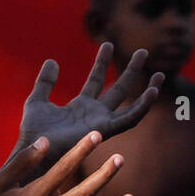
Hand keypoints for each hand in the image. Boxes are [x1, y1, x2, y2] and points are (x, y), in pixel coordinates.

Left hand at [18, 44, 164, 166]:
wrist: (35, 150)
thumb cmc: (34, 133)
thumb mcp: (37, 100)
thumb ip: (45, 82)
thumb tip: (52, 61)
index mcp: (81, 107)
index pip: (96, 80)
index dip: (102, 62)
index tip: (107, 44)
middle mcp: (95, 114)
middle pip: (118, 89)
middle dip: (131, 71)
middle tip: (143, 52)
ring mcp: (102, 123)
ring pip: (131, 104)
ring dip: (146, 90)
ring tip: (160, 73)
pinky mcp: (105, 130)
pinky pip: (130, 119)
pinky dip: (142, 106)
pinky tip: (153, 91)